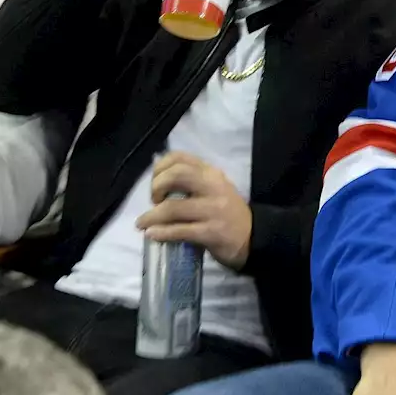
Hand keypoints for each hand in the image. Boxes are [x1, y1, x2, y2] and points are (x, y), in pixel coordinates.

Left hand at [136, 152, 252, 269]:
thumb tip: (159, 182)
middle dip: (156, 186)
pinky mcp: (212, 232)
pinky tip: (152, 235)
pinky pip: (180, 230)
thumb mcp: (214, 188)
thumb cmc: (227, 212)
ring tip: (142, 223)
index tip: (155, 180)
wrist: (253, 237)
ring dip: (152, 216)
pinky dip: (161, 233)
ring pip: (174, 207)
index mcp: (211, 173)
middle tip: (153, 200)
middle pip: (177, 175)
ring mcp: (213, 210)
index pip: (181, 157)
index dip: (160, 167)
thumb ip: (193, 181)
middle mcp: (213, 186)